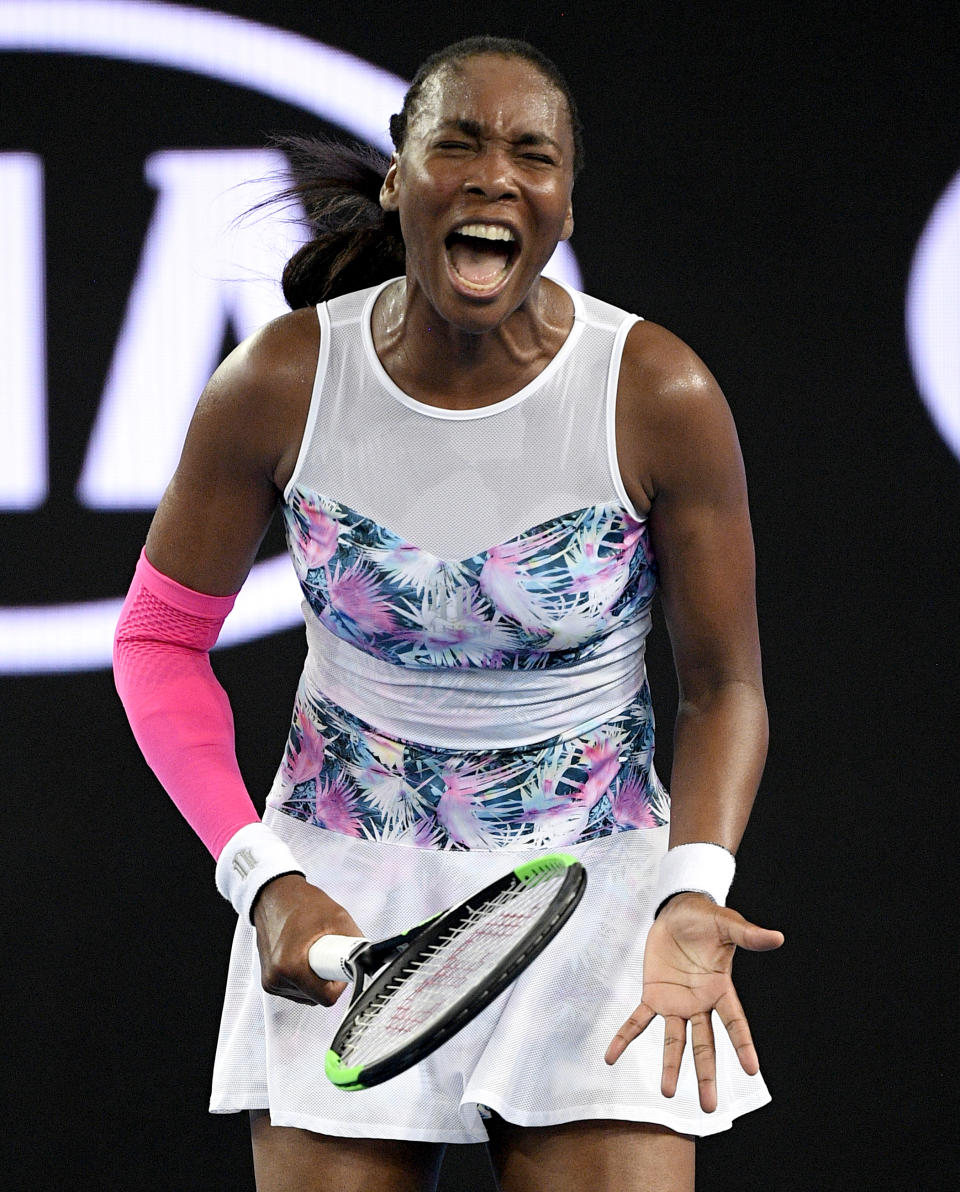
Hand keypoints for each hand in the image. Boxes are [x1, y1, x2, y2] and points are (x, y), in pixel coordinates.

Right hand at [251, 873, 363, 1006]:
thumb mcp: (338, 918)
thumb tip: (371, 958)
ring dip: (316, 979)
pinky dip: (305, 978)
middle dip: (327, 978)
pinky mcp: (270, 981)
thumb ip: (356, 942)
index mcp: (290, 967)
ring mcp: (271, 982)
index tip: (341, 967)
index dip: (340, 982)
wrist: (274, 895)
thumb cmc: (301, 903)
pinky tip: (304, 956)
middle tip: (327, 952)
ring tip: (313, 951)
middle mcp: (276, 979)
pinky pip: (297, 990)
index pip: (326, 997)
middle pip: (317, 997)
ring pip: (307, 995)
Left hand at [604, 892, 783, 1111]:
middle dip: (706, 1074)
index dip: (742, 1044)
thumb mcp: (726, 924)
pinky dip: (624, 1038)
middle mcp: (699, 1003)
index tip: (752, 1070)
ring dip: (670, 1065)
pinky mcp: (654, 994)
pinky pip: (637, 1020)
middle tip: (709, 1105)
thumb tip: (777, 937)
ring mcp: (676, 1002)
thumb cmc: (706, 919)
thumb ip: (748, 935)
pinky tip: (611, 1056)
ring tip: (667, 1092)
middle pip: (705, 1044)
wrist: (678, 911)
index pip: (735, 1022)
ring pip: (674, 1040)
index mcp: (721, 989)